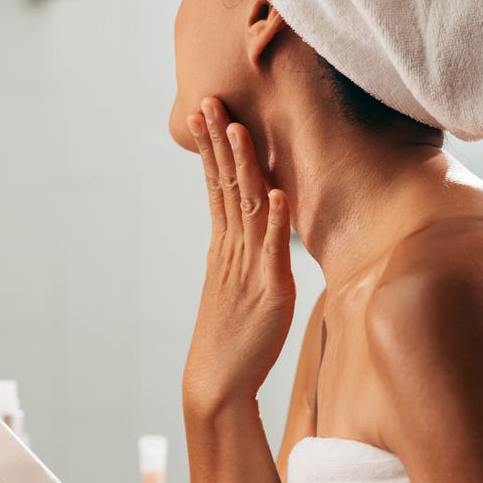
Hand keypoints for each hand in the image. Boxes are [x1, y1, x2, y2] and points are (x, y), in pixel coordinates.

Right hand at [182, 94, 294, 411]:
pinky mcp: (268, 289)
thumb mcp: (238, 284)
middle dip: (218, 141)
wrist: (218, 381)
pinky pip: (272, 249)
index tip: (204, 111)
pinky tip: (279, 192)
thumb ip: (246, 252)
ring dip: (244, 166)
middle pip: (225, 185)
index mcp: (225, 245)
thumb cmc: (233, 337)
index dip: (211, 147)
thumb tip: (256, 226)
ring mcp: (248, 267)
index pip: (216, 185)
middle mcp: (233, 249)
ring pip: (247, 207)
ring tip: (240, 129)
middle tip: (208, 100)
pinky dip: (277, 220)